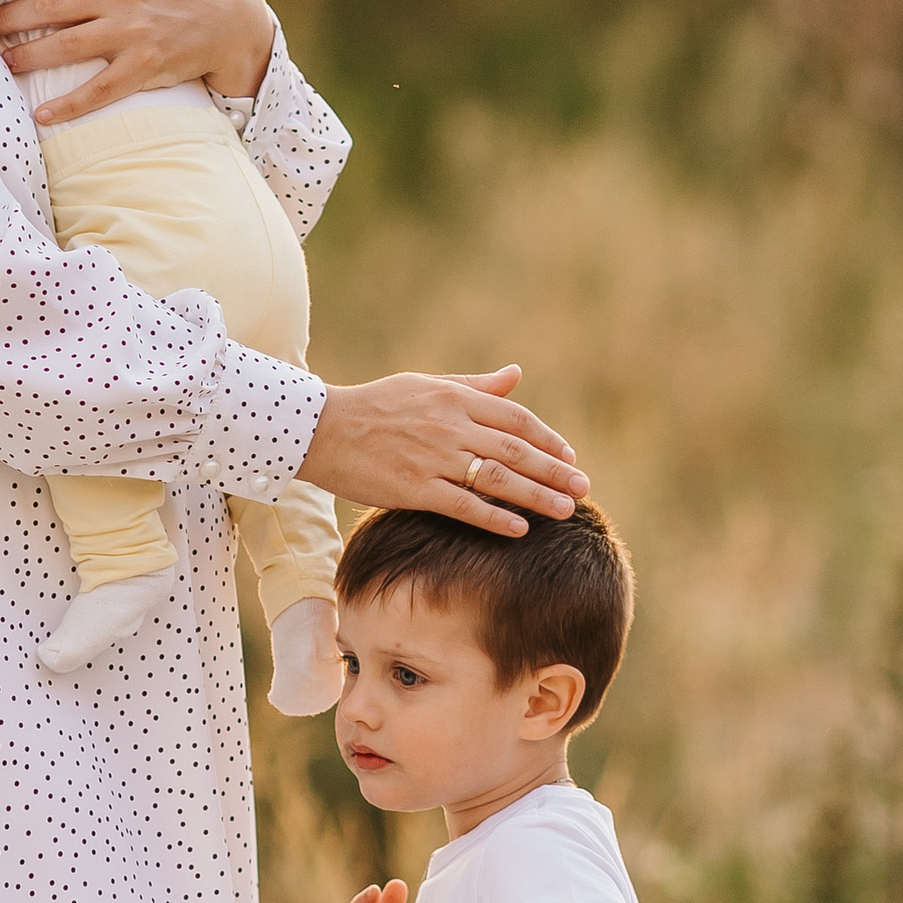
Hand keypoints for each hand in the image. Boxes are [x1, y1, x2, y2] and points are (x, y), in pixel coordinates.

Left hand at [0, 0, 273, 123]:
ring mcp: (132, 32)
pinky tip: (41, 116)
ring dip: (28, 57)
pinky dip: (69, 105)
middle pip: (51, 6)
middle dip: (10, 18)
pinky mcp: (145, 67)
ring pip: (67, 47)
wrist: (233, 18)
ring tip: (2, 63)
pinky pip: (99, 89)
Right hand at [299, 366, 584, 534]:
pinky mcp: (412, 488)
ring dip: (536, 495)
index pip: (515, 418)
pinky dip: (495, 517)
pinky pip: (464, 505)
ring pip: (497, 478)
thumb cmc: (374, 406)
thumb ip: (474, 385)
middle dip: (554, 470)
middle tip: (583, 488)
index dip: (547, 439)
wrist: (320, 430)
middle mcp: (448, 425)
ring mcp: (432, 458)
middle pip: (516, 449)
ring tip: (565, 511)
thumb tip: (516, 374)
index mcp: (453, 396)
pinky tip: (520, 528)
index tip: (569, 457)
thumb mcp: (425, 384)